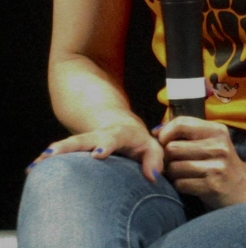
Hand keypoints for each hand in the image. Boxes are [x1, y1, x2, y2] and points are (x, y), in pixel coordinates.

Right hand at [27, 120, 163, 181]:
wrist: (120, 126)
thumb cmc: (139, 142)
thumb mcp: (153, 147)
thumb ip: (154, 159)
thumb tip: (151, 177)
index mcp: (120, 134)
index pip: (113, 138)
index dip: (106, 145)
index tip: (98, 154)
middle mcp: (100, 135)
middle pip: (83, 138)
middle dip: (69, 146)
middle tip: (53, 153)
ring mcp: (86, 140)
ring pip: (69, 144)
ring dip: (54, 153)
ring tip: (38, 163)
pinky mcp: (75, 149)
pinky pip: (60, 154)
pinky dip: (46, 160)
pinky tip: (32, 169)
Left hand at [159, 117, 245, 208]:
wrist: (242, 188)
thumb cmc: (219, 162)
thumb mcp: (211, 141)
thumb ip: (187, 134)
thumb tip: (156, 131)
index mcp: (217, 130)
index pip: (181, 123)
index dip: (165, 133)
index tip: (162, 142)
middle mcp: (219, 146)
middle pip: (172, 148)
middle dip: (167, 157)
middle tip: (173, 162)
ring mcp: (216, 166)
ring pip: (174, 167)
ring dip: (172, 173)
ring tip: (181, 174)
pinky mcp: (212, 186)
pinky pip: (180, 184)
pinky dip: (179, 186)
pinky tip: (189, 184)